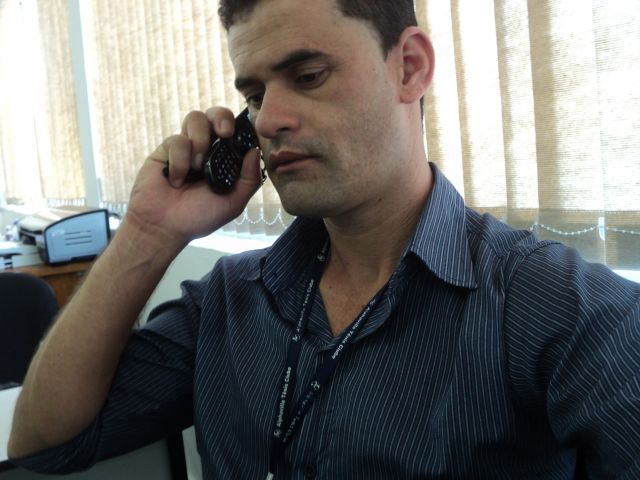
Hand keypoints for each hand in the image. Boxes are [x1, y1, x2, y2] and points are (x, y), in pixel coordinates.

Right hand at [125, 107, 261, 248]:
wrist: (164, 227)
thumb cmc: (200, 217)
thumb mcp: (233, 202)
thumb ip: (249, 179)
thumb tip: (255, 150)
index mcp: (226, 159)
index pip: (236, 132)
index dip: (240, 127)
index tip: (240, 136)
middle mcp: (208, 149)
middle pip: (216, 115)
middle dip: (221, 117)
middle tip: (224, 133)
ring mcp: (187, 147)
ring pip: (195, 118)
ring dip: (200, 139)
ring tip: (198, 165)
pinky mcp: (166, 149)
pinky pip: (177, 140)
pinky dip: (180, 161)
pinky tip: (177, 180)